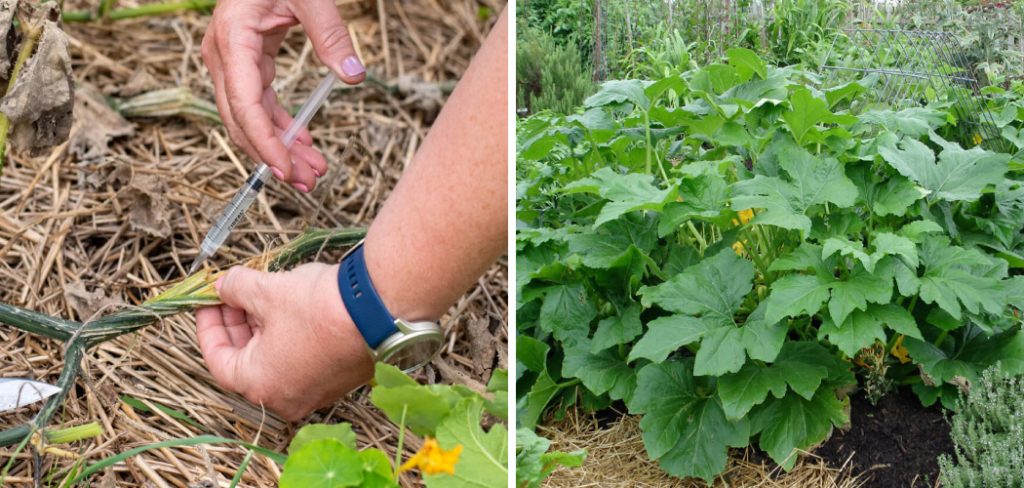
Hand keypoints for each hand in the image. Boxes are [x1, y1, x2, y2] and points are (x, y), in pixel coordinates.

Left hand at [194, 263, 373, 420]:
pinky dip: (290, 335)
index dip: (208, 326)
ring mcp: (315, 391)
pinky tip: (292, 305)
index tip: (209, 301)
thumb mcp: (266, 290)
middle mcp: (285, 397)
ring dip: (265, 327)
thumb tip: (224, 286)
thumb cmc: (320, 308)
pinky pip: (302, 359)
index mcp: (259, 385)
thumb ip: (235, 288)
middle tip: (234, 293)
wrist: (380, 310)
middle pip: (248, 360)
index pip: (218, 359)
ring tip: (264, 293)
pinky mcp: (338, 378)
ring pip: (276, 359)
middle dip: (239, 323)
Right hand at [201, 0, 365, 191]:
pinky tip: (303, 142)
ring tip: (313, 171)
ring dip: (280, 146)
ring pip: (251, 117)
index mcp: (233, 36)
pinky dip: (281, 125)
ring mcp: (231, 60)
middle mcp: (224, 53)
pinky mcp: (245, 62)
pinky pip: (260, 103)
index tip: (285, 169)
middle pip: (243, 119)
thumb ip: (332, 35)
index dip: (263, 141)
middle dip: (274, 155)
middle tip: (308, 182)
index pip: (244, 103)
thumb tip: (355, 77)